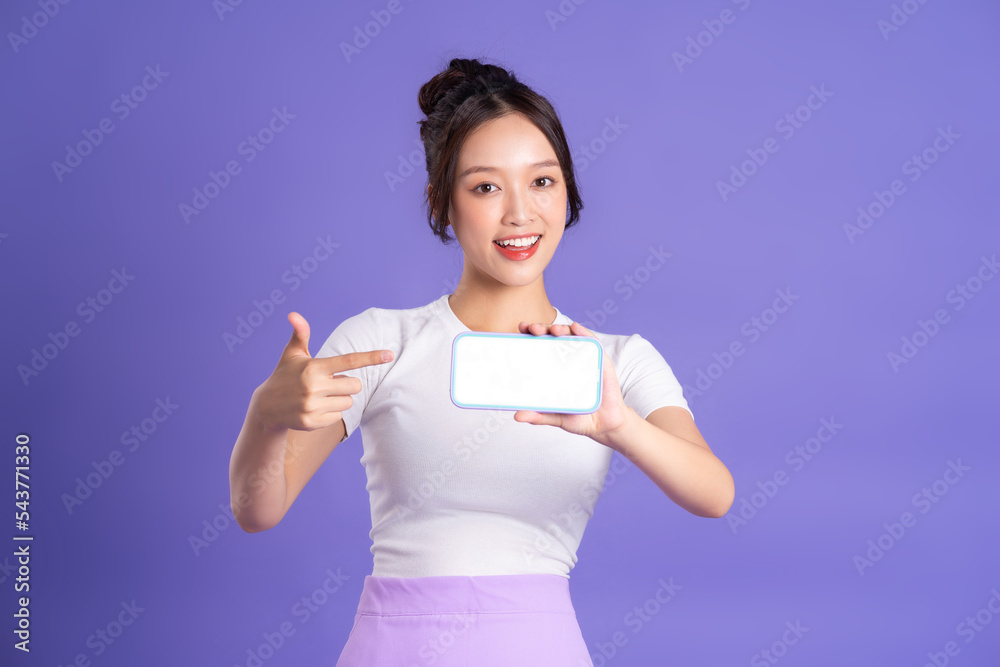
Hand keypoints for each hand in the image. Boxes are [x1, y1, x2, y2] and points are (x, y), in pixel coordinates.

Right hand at [251, 312, 393, 431]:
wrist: (266, 407)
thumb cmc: (285, 375)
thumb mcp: (292, 354)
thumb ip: (300, 334)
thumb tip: (294, 314)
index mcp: (313, 367)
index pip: (348, 361)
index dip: (371, 357)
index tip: (389, 354)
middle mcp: (313, 387)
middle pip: (355, 385)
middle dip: (347, 383)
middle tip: (330, 382)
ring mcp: (313, 406)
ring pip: (348, 402)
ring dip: (340, 398)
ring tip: (320, 395)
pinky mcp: (313, 423)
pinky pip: (339, 417)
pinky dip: (331, 412)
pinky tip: (315, 408)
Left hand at [513, 320, 631, 447]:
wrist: (603, 425)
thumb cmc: (579, 417)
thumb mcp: (555, 417)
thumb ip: (538, 416)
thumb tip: (517, 416)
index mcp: (555, 368)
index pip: (540, 346)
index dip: (530, 336)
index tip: (520, 329)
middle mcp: (568, 360)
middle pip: (553, 337)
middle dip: (542, 329)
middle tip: (533, 329)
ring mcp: (584, 358)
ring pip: (571, 336)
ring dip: (561, 328)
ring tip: (553, 329)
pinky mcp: (601, 361)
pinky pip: (593, 343)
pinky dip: (584, 333)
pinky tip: (576, 328)